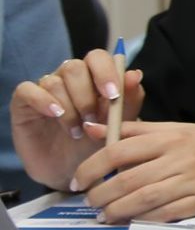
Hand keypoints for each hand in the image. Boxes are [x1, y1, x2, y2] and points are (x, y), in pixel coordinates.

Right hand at [9, 50, 144, 188]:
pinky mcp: (24, 103)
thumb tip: (135, 74)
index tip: (113, 94)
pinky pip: (27, 90)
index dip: (105, 71)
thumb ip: (129, 99)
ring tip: (77, 131)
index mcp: (94, 77)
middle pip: (74, 67)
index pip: (98, 58)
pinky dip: (43, 101)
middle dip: (86, 94)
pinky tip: (55, 115)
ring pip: (54, 82)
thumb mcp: (119, 124)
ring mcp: (45, 89)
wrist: (72, 172)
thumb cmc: (97, 143)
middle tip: (93, 118)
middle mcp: (68, 79)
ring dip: (69, 108)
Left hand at [72, 122, 194, 223]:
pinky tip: (131, 222)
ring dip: (116, 212)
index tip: (78, 180)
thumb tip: (94, 129)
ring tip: (104, 215)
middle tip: (90, 202)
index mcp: (169, 137)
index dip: (91, 168)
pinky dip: (142, 221)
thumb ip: (134, 130)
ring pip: (142, 200)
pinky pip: (164, 215)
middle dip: (100, 196)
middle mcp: (178, 158)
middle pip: (126, 180)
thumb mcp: (175, 128)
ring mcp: (190, 182)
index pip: (118, 151)